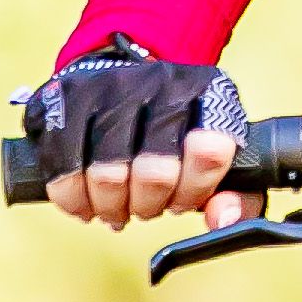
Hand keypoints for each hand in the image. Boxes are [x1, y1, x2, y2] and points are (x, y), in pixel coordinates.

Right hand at [27, 41, 258, 229]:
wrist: (122, 84)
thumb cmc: (175, 137)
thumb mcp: (220, 163)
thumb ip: (236, 198)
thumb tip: (223, 221)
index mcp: (208, 93)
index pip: (210, 149)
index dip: (194, 189)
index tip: (183, 197)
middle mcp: (159, 81)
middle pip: (154, 171)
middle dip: (149, 204)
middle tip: (146, 207)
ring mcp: (109, 85)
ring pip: (106, 174)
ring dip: (111, 206)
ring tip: (117, 206)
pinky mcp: (65, 96)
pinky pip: (64, 167)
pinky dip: (73, 198)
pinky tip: (85, 201)